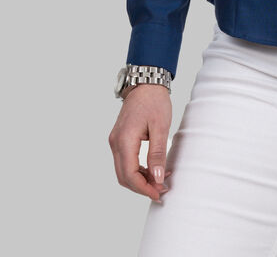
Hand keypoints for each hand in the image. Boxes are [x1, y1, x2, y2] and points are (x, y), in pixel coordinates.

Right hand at [108, 84, 172, 201]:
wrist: (146, 83)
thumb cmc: (154, 101)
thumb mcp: (160, 127)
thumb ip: (157, 153)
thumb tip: (156, 178)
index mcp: (124, 140)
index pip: (129, 175)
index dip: (143, 188)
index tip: (159, 193)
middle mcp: (115, 143)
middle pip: (124, 177)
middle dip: (142, 187)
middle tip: (161, 190)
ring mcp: (116, 141)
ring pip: (123, 171)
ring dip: (140, 179)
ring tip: (160, 179)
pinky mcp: (120, 139)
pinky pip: (125, 161)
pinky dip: (138, 170)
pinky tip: (153, 169)